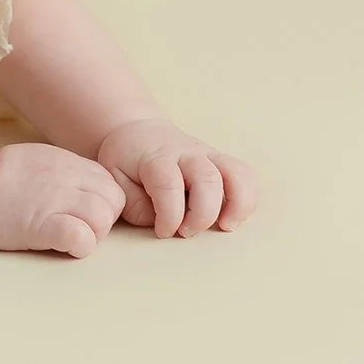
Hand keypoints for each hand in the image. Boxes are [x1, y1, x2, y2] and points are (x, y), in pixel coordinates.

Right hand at [0, 142, 127, 258]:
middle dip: (103, 221)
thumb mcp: (43, 161)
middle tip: (78, 229)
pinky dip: (79, 245)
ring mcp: (56, 200)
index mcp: (69, 163)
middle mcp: (68, 178)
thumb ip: (69, 173)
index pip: (112, 186)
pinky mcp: (42, 225)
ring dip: (92, 234)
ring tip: (68, 238)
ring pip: (103, 219)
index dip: (104, 205)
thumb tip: (89, 190)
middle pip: (113, 202)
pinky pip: (81, 237)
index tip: (84, 215)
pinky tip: (61, 245)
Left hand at [97, 118, 256, 237]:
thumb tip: (161, 221)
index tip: (162, 232)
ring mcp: (208, 155)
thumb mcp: (115, 181)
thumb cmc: (126, 162)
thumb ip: (135, 205)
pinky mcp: (221, 161)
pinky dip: (247, 198)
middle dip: (202, 214)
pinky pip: (246, 175)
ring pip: (236, 173)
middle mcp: (186, 153)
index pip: (168, 185)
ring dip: (236, 205)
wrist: (138, 131)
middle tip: (186, 232)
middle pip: (207, 179)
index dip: (169, 216)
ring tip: (225, 226)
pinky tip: (232, 217)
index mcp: (156, 157)